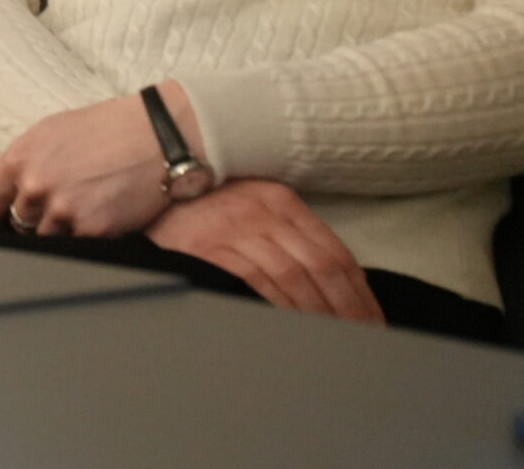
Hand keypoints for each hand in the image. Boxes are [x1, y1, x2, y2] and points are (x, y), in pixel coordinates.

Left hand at [0, 84, 200, 238]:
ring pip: (45, 238)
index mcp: (19, 159)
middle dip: (33, 218)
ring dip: (60, 229)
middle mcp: (35, 187)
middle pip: (17, 224)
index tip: (4, 215)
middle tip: (60, 202)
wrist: (155, 136)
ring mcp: (63, 211)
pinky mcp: (92, 230)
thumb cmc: (105, 128)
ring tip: (83, 205)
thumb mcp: (49, 132)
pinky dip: (86, 235)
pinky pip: (76, 245)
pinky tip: (100, 213)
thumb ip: (16, 164)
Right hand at [145, 178, 384, 323]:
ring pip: (292, 277)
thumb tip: (329, 281)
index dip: (360, 292)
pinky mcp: (208, 248)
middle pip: (320, 267)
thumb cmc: (205, 202)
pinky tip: (290, 325)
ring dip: (317, 314)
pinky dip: (277, 306)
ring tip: (332, 342)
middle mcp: (263, 212)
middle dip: (347, 309)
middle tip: (363, 340)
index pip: (335, 252)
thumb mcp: (254, 204)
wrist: (150, 182)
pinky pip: (254, 282)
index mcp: (282, 200)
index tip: (373, 321)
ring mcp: (236, 229)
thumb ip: (289, 232)